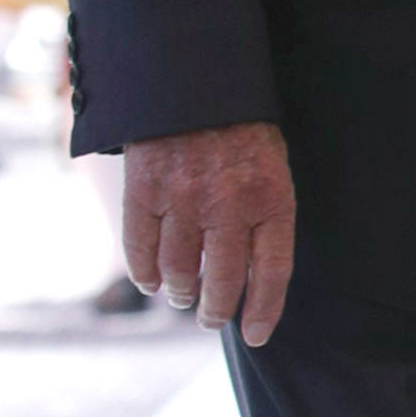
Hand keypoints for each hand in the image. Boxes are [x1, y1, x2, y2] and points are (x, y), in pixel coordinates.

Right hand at [122, 121, 296, 346]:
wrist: (196, 81)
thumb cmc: (242, 130)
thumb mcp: (273, 168)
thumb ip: (266, 216)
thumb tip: (252, 275)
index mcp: (271, 198)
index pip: (272, 272)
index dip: (264, 310)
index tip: (256, 335)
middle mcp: (229, 204)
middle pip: (222, 281)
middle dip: (217, 310)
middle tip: (212, 319)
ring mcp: (184, 198)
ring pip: (179, 270)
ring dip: (181, 292)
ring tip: (184, 296)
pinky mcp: (145, 190)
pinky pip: (141, 247)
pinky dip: (145, 273)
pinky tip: (151, 281)